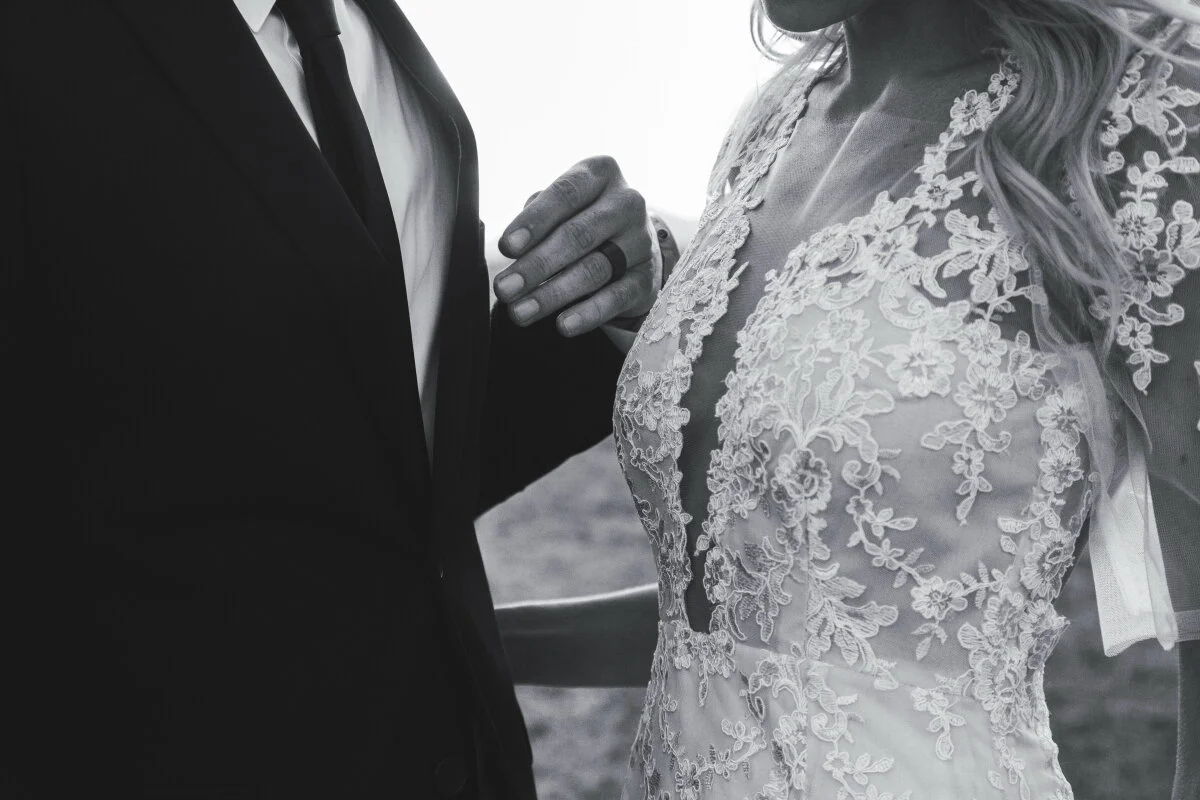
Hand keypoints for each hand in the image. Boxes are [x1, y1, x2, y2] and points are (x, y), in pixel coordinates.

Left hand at [493, 156, 659, 336]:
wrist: (630, 250)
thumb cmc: (581, 221)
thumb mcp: (560, 208)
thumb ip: (536, 218)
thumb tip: (511, 247)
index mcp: (600, 174)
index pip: (565, 194)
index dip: (534, 221)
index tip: (506, 247)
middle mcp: (627, 203)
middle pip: (578, 235)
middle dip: (536, 265)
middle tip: (504, 289)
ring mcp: (641, 242)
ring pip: (594, 270)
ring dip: (552, 294)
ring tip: (520, 312)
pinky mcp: (647, 279)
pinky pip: (616, 298)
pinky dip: (588, 313)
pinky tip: (563, 325)